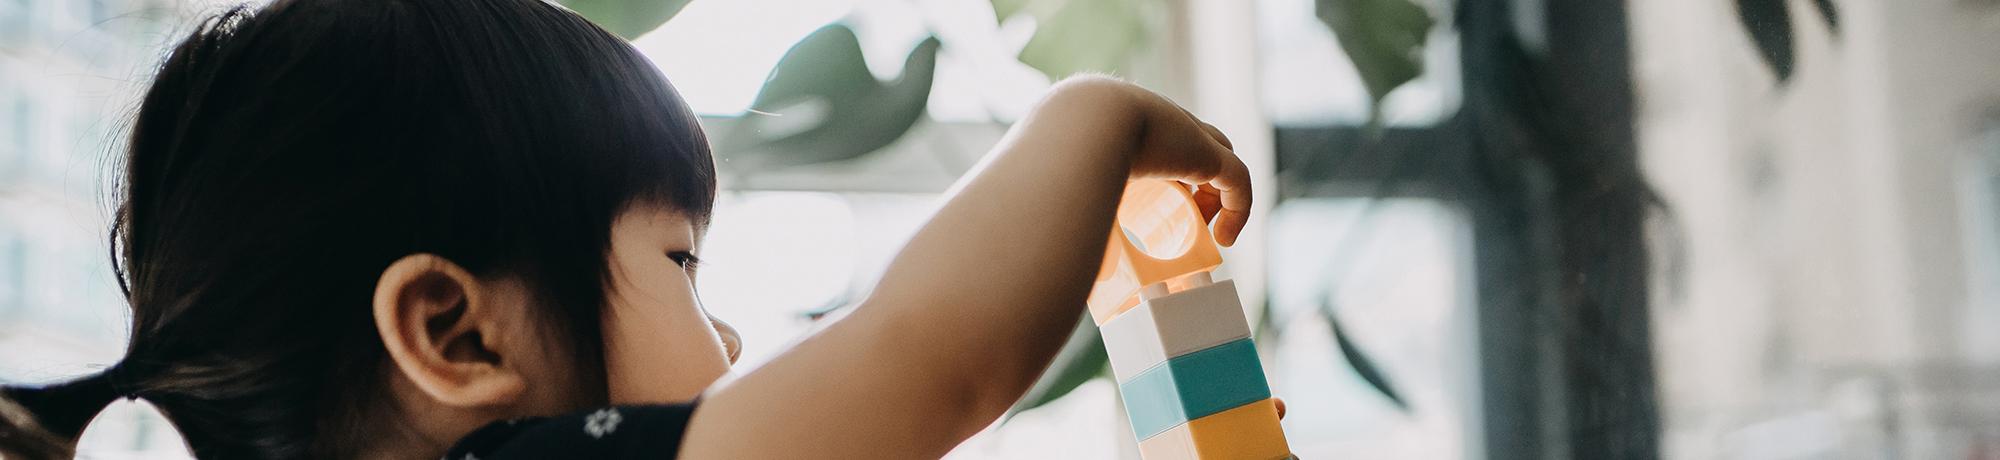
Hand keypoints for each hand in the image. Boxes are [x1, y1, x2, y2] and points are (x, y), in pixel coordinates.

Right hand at [1039, 76, 1251, 245]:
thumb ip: (1054, 205)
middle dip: (1192, 185)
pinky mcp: (1206, 152)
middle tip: (1181, 223)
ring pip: (1219, 162)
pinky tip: (1224, 239)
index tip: (1152, 210)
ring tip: (1206, 234)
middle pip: (1193, 149)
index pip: (1155, 140)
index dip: (1161, 173)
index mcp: (1122, 119)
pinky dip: (1238, 210)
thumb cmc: (1054, 156)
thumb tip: (1044, 250)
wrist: (1076, 126)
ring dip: (1215, 198)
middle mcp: (1159, 120)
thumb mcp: (1056, 176)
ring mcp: (1186, 133)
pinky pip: (1238, 181)